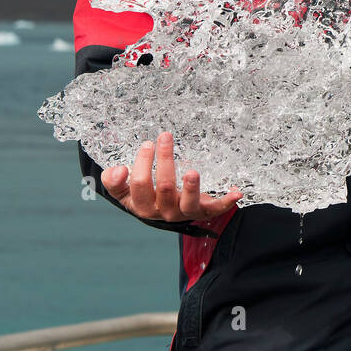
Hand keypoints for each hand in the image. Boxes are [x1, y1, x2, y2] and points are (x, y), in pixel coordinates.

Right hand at [101, 131, 241, 222]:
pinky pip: (216, 208)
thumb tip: (119, 170)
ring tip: (192, 172)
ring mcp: (185, 211)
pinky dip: (227, 201)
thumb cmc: (145, 194)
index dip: (142, 163)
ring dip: (191, 187)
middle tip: (165, 137)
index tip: (147, 144)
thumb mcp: (125, 191)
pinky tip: (236, 191)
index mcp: (142, 205)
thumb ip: (114, 181)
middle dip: (165, 160)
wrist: (164, 213)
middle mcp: (164, 211)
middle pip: (164, 186)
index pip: (139, 184)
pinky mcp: (204, 210)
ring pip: (188, 202)